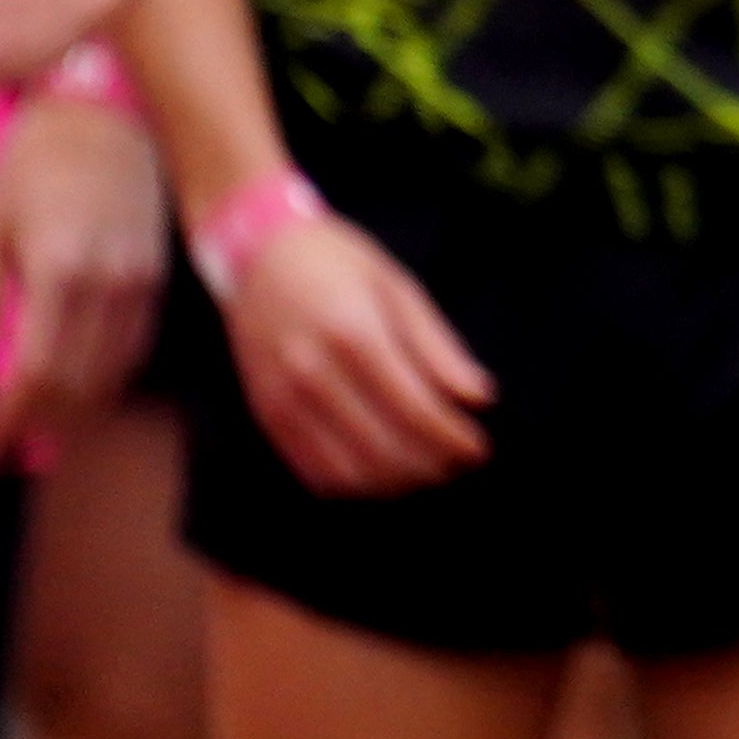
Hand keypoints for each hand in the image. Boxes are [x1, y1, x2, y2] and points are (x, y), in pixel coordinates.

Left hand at [0, 98, 166, 462]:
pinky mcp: (156, 279)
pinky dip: (100, 383)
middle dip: (35, 430)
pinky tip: (72, 388)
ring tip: (30, 424)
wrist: (105, 117)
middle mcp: (111, 284)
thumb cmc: (32, 167)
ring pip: (109, 377)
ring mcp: (141, 283)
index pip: (36, 378)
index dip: (7, 426)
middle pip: (77, 389)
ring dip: (68, 414)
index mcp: (61, 271)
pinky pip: (131, 351)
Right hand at [226, 212, 493, 495]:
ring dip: (394, 483)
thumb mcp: (400, 289)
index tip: (480, 448)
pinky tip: (382, 474)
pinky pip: (310, 470)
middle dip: (431, 465)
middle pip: (382, 448)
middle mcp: (312, 374)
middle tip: (461, 464)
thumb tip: (480, 397)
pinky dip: (352, 483)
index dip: (452, 438)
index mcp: (353, 335)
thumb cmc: (338, 264)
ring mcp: (282, 400)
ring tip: (429, 472)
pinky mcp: (265, 415)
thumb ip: (438, 349)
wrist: (258, 255)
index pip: (414, 409)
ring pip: (347, 470)